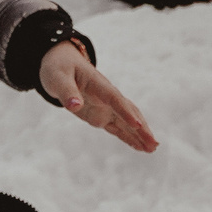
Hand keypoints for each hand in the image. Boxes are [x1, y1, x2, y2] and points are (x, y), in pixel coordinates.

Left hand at [41, 40, 158, 153]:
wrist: (61, 62)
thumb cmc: (59, 68)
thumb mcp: (57, 78)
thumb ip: (67, 92)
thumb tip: (75, 106)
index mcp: (98, 85)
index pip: (115, 100)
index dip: (126, 112)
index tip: (137, 125)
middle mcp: (107, 97)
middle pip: (129, 112)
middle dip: (141, 128)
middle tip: (153, 143)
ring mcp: (106, 107)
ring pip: (127, 122)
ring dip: (139, 135)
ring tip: (153, 149)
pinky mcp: (101, 115)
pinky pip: (118, 128)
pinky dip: (129, 137)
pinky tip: (139, 147)